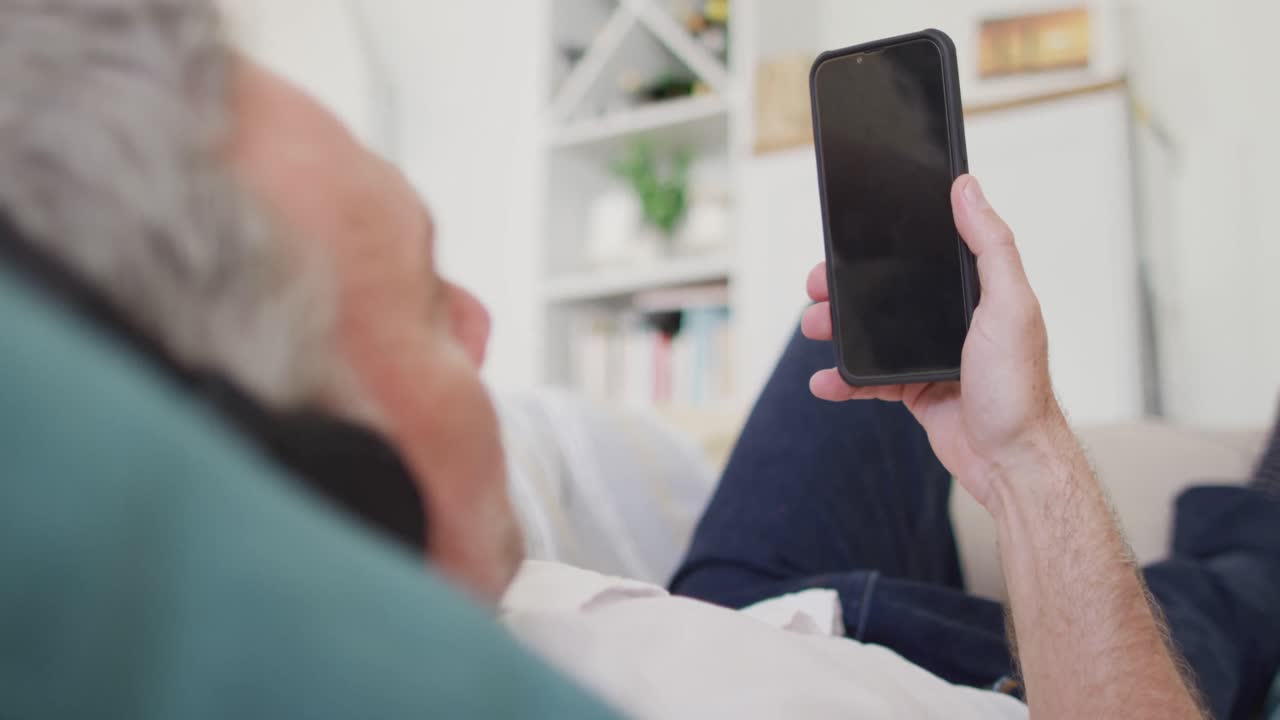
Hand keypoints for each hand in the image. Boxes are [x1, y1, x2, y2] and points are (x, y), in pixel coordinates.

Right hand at [802, 175, 1066, 507]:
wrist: (1011, 459)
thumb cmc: (1019, 387)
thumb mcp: (1009, 305)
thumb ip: (991, 246)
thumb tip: (968, 189)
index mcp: (976, 293)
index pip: (926, 255)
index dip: (887, 246)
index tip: (852, 239)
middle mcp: (953, 321)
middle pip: (888, 294)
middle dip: (846, 289)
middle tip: (817, 286)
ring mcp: (931, 356)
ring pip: (872, 334)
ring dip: (836, 330)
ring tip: (813, 327)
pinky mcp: (915, 391)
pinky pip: (870, 379)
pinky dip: (843, 380)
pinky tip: (825, 380)